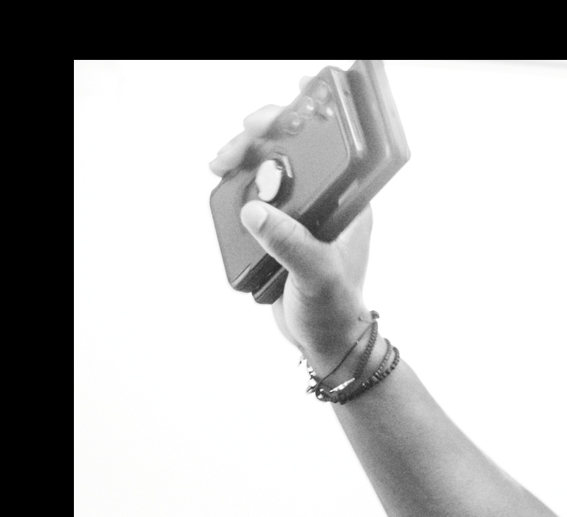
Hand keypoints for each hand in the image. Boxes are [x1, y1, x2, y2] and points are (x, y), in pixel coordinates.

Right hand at [209, 102, 375, 371]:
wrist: (326, 343)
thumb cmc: (336, 310)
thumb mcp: (317, 274)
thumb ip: (290, 243)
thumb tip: (256, 212)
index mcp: (346, 202)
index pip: (324, 147)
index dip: (295, 125)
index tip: (265, 123)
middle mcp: (324, 201)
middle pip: (288, 152)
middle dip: (256, 143)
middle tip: (229, 151)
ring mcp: (300, 215)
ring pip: (267, 173)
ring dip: (241, 165)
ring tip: (220, 166)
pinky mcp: (280, 231)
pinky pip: (254, 200)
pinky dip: (236, 191)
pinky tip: (224, 189)